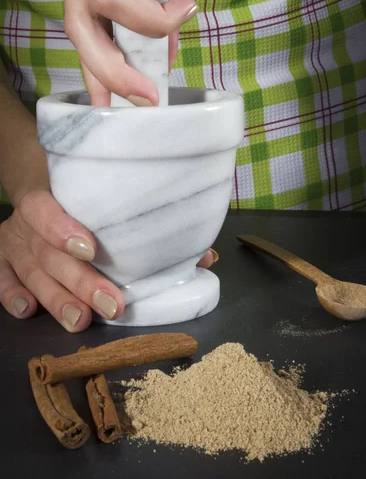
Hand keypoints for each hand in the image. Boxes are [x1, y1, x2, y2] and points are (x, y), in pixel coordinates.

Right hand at [0, 190, 217, 331]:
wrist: (40, 184)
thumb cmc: (85, 199)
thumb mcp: (107, 199)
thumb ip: (148, 224)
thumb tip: (205, 257)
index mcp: (49, 198)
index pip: (48, 210)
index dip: (63, 229)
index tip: (92, 250)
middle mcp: (27, 223)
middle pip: (48, 253)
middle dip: (79, 281)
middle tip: (110, 304)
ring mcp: (13, 242)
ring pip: (31, 272)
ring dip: (57, 299)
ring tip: (80, 320)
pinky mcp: (3, 260)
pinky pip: (2, 279)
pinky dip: (11, 296)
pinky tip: (27, 312)